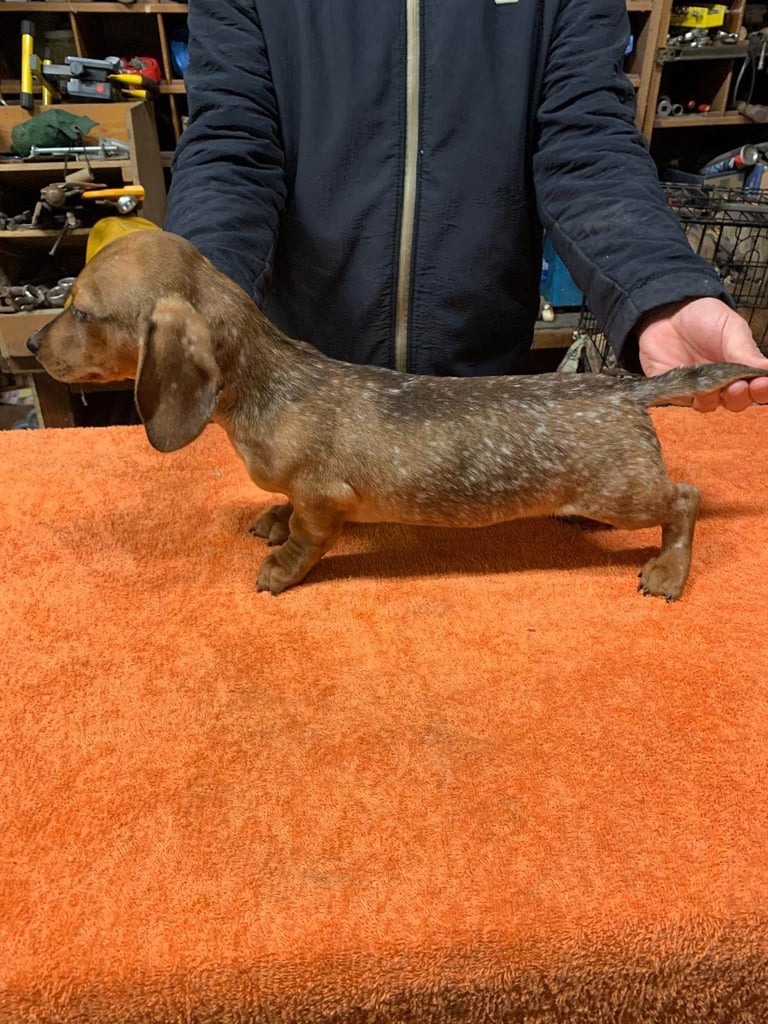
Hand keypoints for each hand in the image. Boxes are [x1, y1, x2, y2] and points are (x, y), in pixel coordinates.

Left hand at [637, 297, 767, 411]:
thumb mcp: (730, 327)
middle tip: (737, 386)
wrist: (667, 313)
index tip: (761, 383)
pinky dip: (687, 397)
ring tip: (711, 387)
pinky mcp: (675, 391)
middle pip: (737, 402)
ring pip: (710, 405)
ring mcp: (699, 389)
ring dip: (712, 399)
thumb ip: (745, 350)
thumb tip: (767, 369)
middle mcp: (723, 382)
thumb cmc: (704, 317)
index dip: (762, 390)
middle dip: (739, 397)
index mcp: (742, 366)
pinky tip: (687, 386)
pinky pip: (682, 402)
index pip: (758, 387)